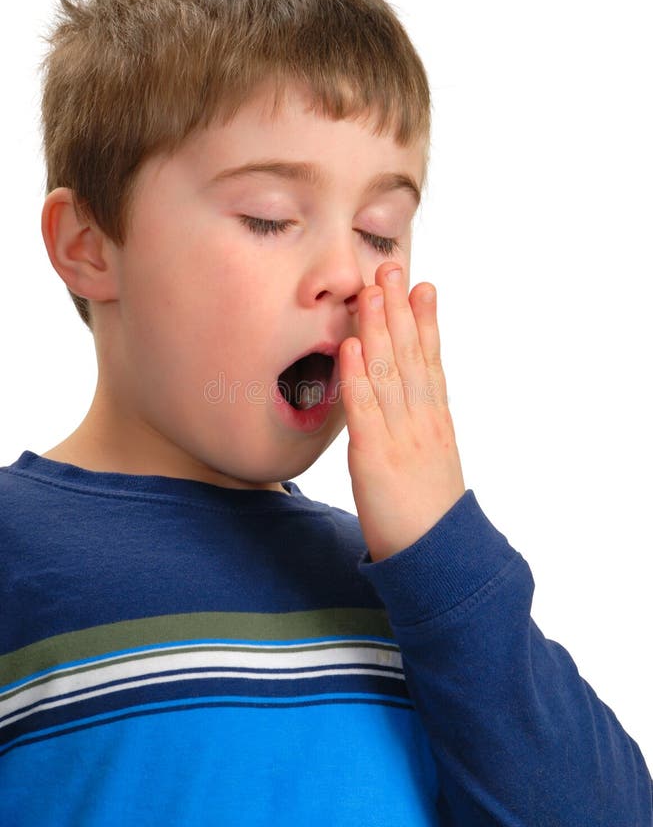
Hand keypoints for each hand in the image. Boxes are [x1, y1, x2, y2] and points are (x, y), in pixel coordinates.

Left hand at [339, 262, 465, 561]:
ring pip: (389, 372)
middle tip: (391, 267)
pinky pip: (365, 410)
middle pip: (410, 355)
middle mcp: (422, 420)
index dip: (425, 320)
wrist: (438, 559)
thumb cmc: (429, 513)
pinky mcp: (375, 459)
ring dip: (380, 328)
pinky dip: (358, 375)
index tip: (421, 284)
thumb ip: (420, 428)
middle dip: (400, 309)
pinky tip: (351, 344)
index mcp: (436, 420)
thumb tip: (407, 402)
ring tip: (372, 290)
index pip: (430, 360)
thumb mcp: (433, 461)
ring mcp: (401, 436)